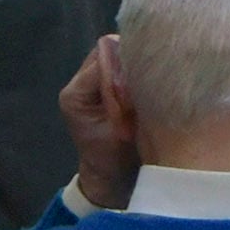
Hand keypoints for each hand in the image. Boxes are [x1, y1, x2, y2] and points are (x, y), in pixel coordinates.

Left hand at [57, 37, 140, 211]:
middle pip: (107, 50)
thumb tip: (140, 67)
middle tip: (153, 72)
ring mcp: (88, 83)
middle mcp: (78, 83)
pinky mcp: (101, 85)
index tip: (150, 71)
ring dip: (132, 64)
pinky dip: (133, 71)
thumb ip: (125, 98)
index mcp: (76, 94)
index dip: (129, 61)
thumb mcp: (123, 132)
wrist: (110, 178)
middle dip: (131, 58)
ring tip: (151, 78)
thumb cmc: (116, 160)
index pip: (104, 57)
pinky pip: (119, 66)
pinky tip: (147, 81)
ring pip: (114, 55)